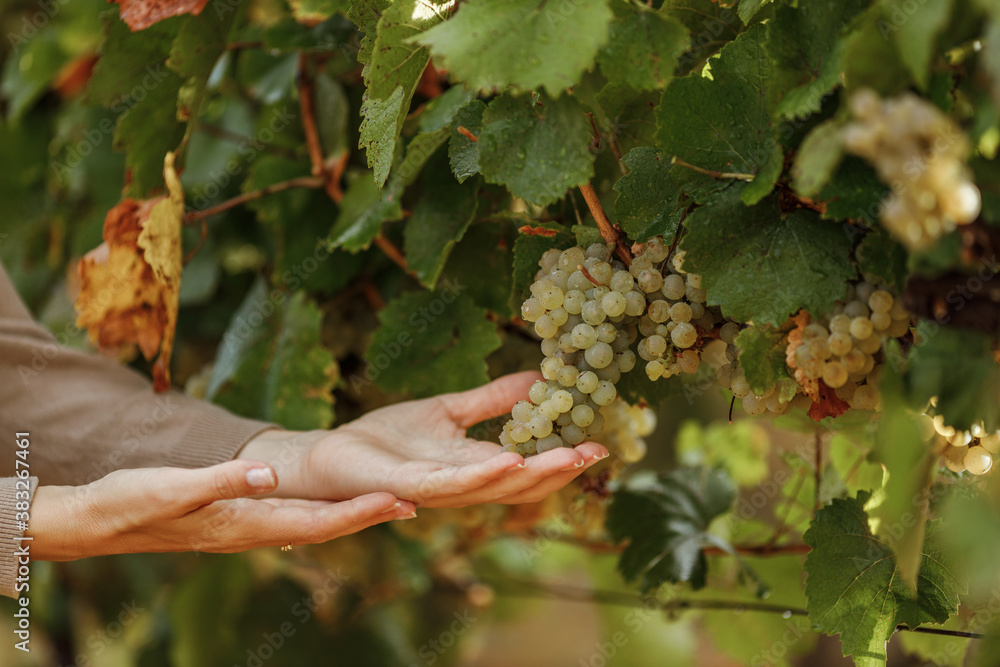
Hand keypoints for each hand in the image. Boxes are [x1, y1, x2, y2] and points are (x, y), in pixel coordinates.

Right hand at [27, 459, 414, 560]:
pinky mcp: (233, 520)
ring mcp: (243, 529)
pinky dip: (319, 512)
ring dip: (348, 515)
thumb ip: (221, 480)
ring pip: (309, 524)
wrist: (97, 522)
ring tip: (385, 503)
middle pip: (323, 527)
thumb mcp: (173, 486)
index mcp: (244, 524)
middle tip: (411, 502)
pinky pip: (289, 518)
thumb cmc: (132, 502)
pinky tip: (330, 503)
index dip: (359, 512)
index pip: (316, 521)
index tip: (397, 502)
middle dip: (367, 515)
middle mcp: (251, 531)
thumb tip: (269, 473)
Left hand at [239, 372, 609, 507]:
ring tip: (569, 459)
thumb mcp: (449, 411)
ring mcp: (437, 489)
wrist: (331, 454)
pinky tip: (507, 462)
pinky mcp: (407, 486)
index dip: (563, 459)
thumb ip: (490, 400)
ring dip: (532, 477)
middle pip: (521, 485)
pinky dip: (481, 475)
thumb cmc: (387, 439)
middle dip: (560, 471)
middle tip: (597, 453)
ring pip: (493, 488)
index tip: (600, 444)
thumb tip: (537, 377)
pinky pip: (449, 483)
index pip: (529, 468)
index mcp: (476, 467)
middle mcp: (463, 485)